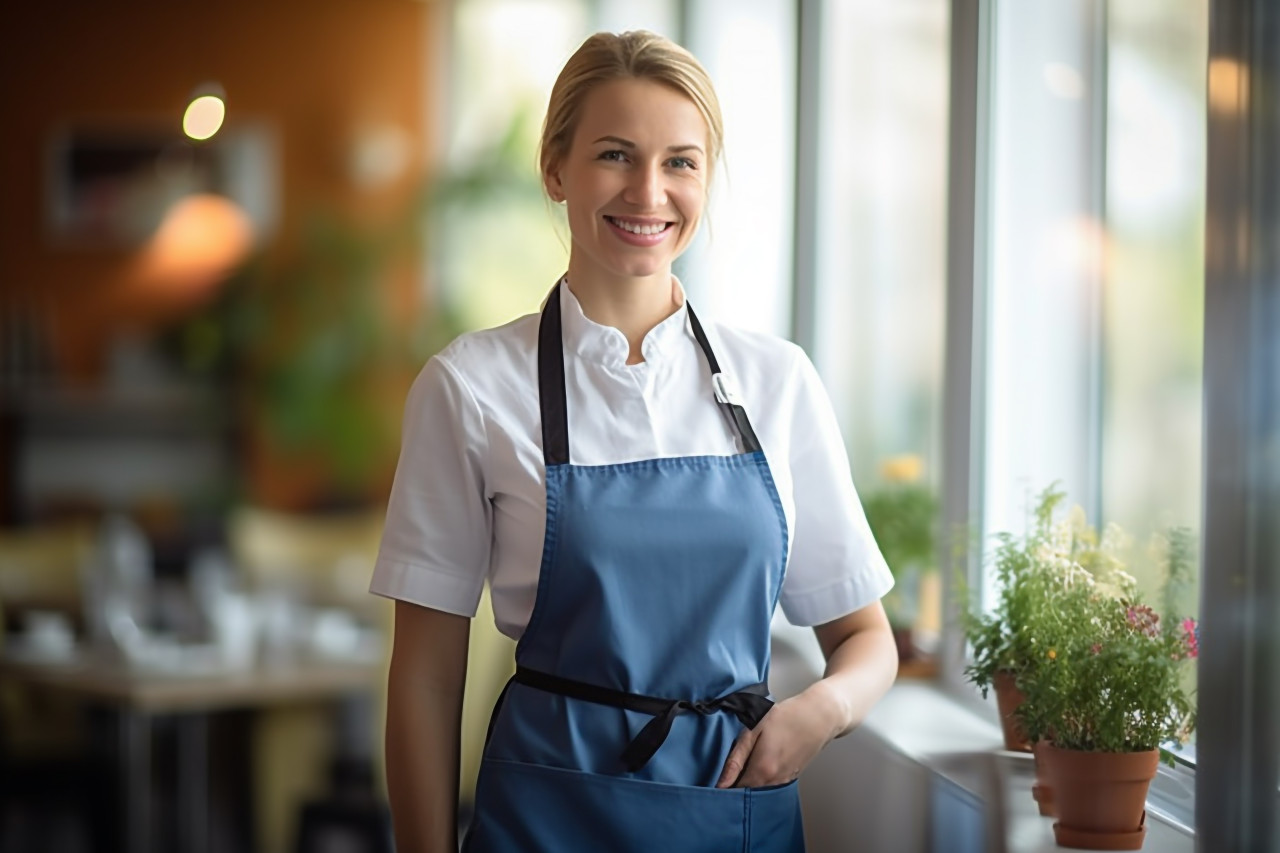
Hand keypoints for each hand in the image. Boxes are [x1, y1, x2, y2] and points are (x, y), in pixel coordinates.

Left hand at [714, 685, 841, 788]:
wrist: (819, 716)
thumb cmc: (787, 717)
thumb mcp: (754, 730)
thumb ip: (736, 758)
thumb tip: (721, 783)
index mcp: (762, 770)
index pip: (735, 792)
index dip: (722, 788)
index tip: (713, 780)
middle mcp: (774, 781)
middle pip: (747, 794)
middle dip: (734, 788)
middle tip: (726, 772)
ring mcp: (784, 781)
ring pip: (759, 791)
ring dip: (748, 783)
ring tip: (742, 765)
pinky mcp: (792, 777)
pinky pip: (770, 785)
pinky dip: (761, 779)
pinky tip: (759, 762)